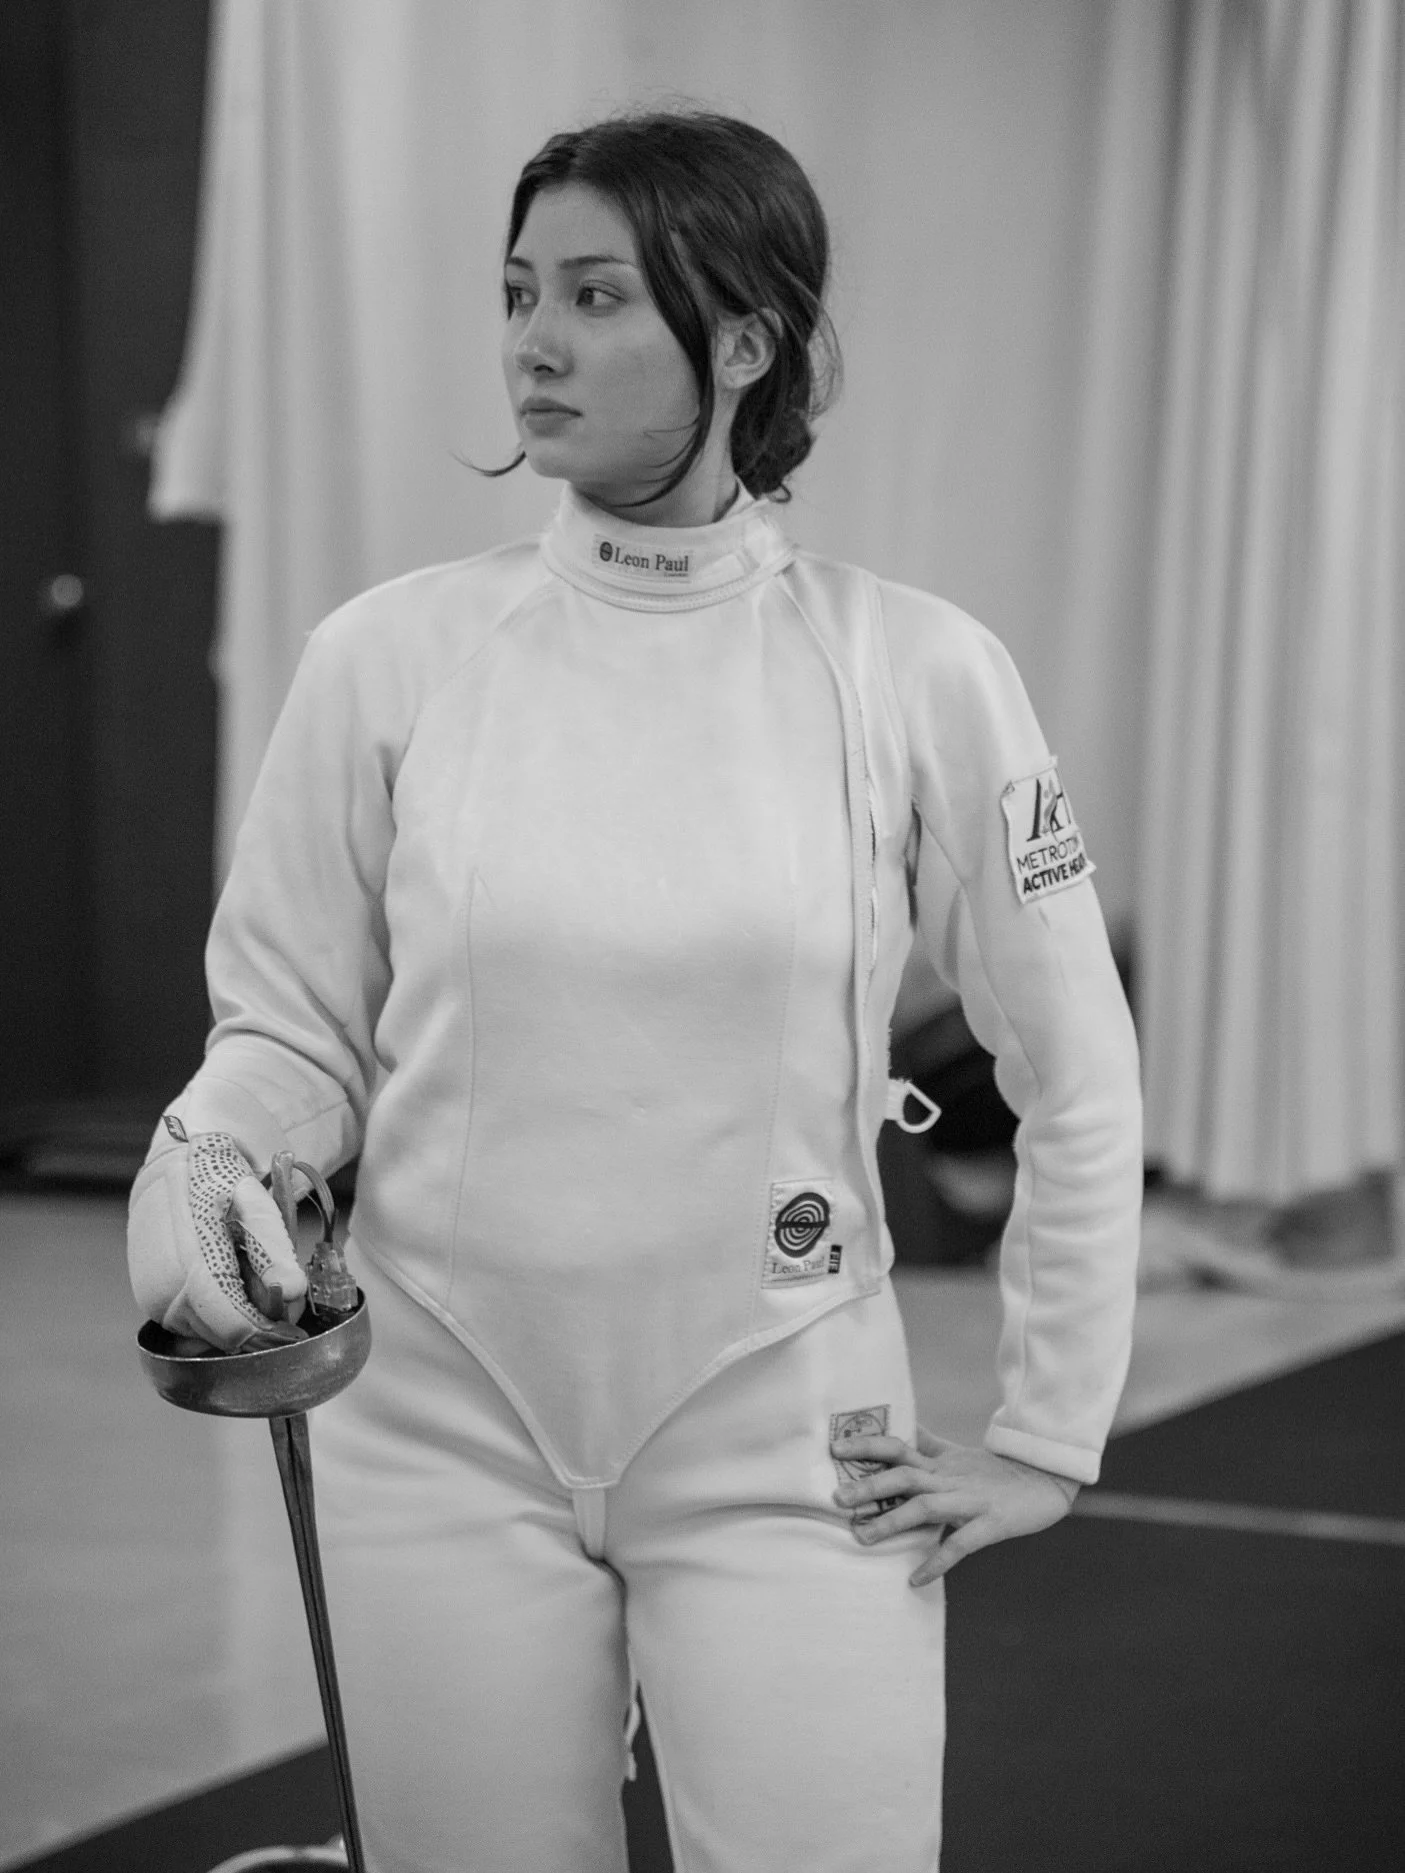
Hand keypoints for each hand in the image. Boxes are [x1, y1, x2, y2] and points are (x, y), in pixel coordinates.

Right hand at [128, 1117, 308, 1350]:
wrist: (175, 1165)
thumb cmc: (219, 1182)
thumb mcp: (255, 1207)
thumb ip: (274, 1253)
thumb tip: (293, 1293)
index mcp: (190, 1273)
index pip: (236, 1331)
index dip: (270, 1334)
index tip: (293, 1328)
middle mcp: (164, 1295)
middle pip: (224, 1337)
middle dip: (256, 1322)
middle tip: (273, 1288)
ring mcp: (154, 1301)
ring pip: (208, 1333)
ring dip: (236, 1316)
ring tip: (245, 1273)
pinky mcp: (152, 1301)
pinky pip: (192, 1323)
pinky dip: (216, 1311)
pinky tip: (224, 1278)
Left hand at [830, 1424, 1078, 1587]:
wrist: (1047, 1481)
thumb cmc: (997, 1472)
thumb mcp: (959, 1455)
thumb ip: (930, 1446)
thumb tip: (905, 1428)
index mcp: (940, 1463)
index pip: (897, 1447)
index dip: (866, 1445)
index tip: (834, 1449)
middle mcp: (950, 1478)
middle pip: (903, 1475)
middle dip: (869, 1485)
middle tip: (835, 1498)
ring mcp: (970, 1500)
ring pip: (924, 1507)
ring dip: (892, 1522)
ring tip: (861, 1538)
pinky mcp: (990, 1524)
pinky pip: (959, 1545)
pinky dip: (936, 1562)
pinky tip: (914, 1579)